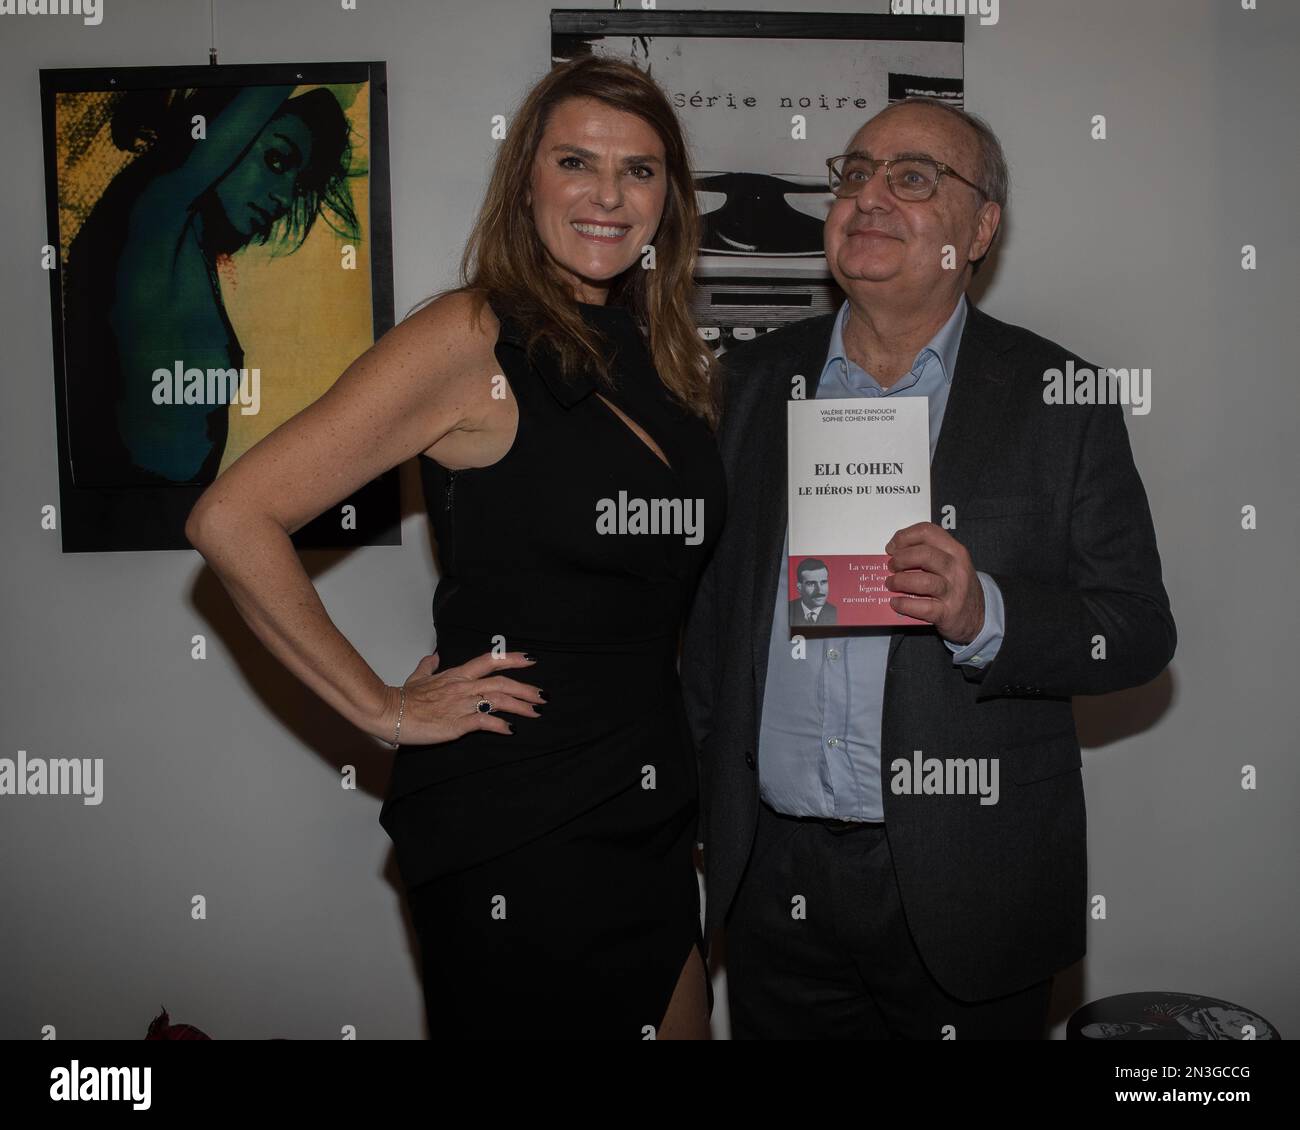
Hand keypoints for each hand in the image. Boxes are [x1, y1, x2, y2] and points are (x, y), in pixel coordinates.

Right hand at [373, 650, 542, 745]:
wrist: (389, 712)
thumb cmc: (402, 698)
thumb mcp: (417, 677)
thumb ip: (428, 666)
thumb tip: (434, 656)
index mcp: (456, 674)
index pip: (489, 661)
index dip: (512, 659)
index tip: (531, 660)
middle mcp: (463, 687)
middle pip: (502, 682)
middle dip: (526, 689)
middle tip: (543, 696)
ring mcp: (461, 704)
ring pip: (499, 701)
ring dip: (521, 707)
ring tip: (536, 713)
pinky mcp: (457, 724)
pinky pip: (485, 722)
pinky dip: (501, 726)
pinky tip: (511, 730)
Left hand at [884, 522, 983, 643]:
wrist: (979, 615)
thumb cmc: (956, 586)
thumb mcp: (950, 564)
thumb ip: (927, 555)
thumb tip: (894, 554)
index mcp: (955, 551)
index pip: (927, 532)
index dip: (904, 537)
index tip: (892, 548)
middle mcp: (956, 568)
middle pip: (924, 554)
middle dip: (901, 559)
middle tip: (891, 567)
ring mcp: (954, 591)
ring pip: (923, 581)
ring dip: (900, 581)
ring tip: (890, 584)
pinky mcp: (948, 613)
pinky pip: (923, 607)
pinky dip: (904, 604)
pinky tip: (896, 602)